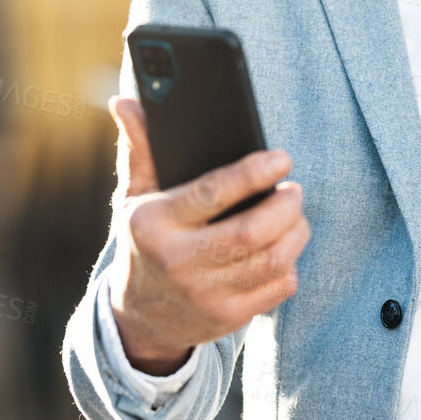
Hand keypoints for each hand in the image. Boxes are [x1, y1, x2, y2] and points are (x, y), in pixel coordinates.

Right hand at [104, 97, 308, 375]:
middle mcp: (178, 262)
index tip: (281, 158)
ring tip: (293, 213)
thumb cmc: (144, 241)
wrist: (139, 317)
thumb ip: (139, 148)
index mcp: (154, 224)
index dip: (254, 173)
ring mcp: (205, 295)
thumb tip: (124, 101)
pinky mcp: (228, 318)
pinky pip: (279, 287)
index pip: (212, 193)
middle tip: (293, 189)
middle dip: (286, 205)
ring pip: (273, 260)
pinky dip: (290, 263)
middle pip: (252, 232)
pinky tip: (283, 248)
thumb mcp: (134, 196)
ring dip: (296, 231)